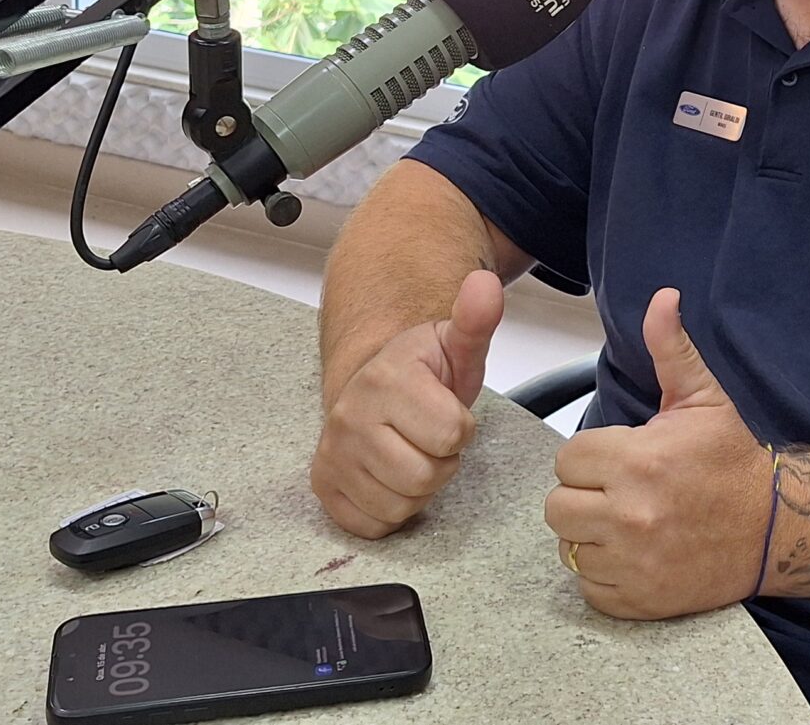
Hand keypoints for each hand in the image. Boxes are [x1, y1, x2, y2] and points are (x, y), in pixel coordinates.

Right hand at [309, 269, 502, 538]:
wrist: (374, 388)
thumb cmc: (422, 374)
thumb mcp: (455, 345)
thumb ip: (475, 319)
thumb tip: (485, 284)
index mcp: (385, 379)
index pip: (452, 434)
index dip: (460, 429)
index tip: (446, 412)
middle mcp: (348, 416)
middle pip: (425, 476)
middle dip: (440, 462)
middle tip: (428, 438)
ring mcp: (331, 454)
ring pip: (400, 505)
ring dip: (417, 488)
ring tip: (409, 454)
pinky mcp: (323, 487)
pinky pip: (374, 524)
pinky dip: (390, 509)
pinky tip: (388, 476)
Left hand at [545, 288, 770, 619]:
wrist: (776, 530)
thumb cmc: (732, 460)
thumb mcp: (704, 399)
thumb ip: (671, 349)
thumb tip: (662, 297)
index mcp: (638, 461)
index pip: (567, 460)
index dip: (590, 458)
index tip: (620, 461)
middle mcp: (630, 515)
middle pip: (557, 506)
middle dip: (583, 497)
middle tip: (618, 493)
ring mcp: (633, 563)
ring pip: (569, 547)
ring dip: (591, 536)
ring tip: (627, 523)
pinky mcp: (639, 600)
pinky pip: (589, 588)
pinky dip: (605, 575)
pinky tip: (634, 555)